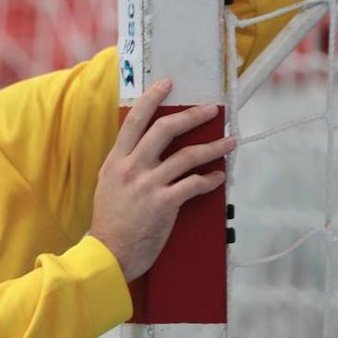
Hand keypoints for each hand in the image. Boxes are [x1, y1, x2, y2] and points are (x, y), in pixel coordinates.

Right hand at [88, 79, 233, 282]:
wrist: (107, 253)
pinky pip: (194, 185)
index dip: (152, 99)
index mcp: (116, 161)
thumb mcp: (107, 186)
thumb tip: (141, 154)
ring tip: (229, 142)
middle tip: (211, 110)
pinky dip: (210, 179)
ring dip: (213, 147)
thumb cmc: (109, 223)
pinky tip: (219, 177)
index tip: (167, 84)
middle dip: (191, 116)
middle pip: (165, 130)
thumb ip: (124, 167)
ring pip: (187, 156)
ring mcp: (148, 184)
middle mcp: (131, 167)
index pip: (135, 121)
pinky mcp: (164, 203)